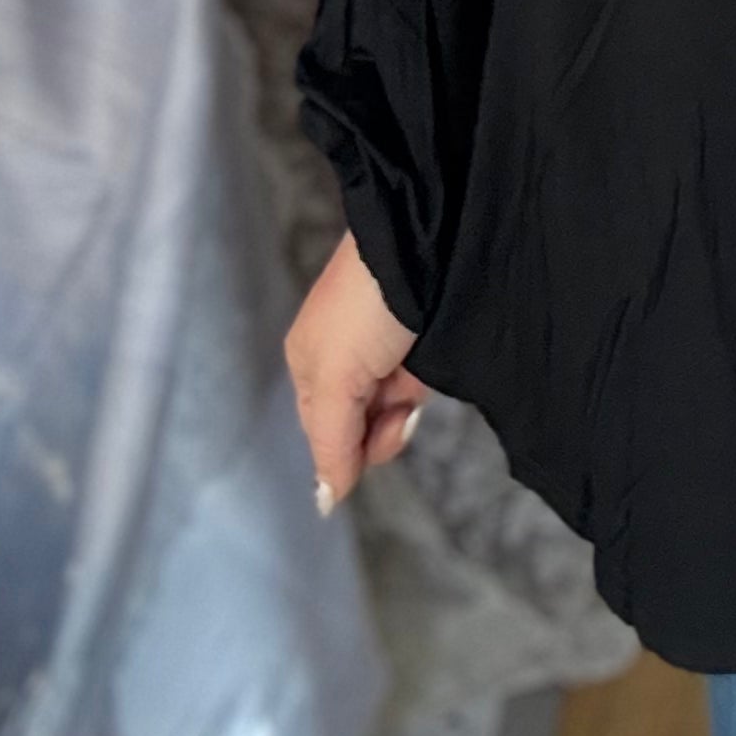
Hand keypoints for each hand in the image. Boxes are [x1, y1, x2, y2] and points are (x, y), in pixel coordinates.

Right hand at [284, 228, 431, 513]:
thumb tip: (326, 503)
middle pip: (359, 424)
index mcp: (308, 364)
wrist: (423, 232)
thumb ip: (330, 442)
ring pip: (391, 406)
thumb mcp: (336, 376)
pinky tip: (427, 370)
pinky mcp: (418, 334)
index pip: (324, 434)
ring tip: (417, 379)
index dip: (351, 450)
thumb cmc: (367, 304)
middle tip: (402, 404)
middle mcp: (341, 357)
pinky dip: (423, 383)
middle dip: (382, 428)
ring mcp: (381, 345)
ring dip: (405, 405)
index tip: (379, 433)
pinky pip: (416, 379)